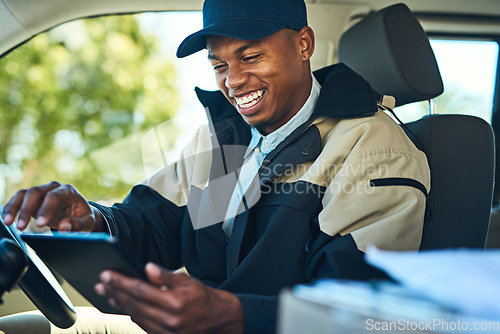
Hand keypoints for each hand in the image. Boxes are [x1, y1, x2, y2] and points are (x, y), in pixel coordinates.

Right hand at [2, 181, 104, 231]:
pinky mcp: (33, 199)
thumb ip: (78, 224)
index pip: (54, 196)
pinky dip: (11, 208)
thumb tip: (64, 227)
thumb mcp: (87, 222)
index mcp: (68, 191)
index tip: (40, 225)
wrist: (79, 213)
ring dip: (14, 207)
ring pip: (24, 194)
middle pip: (36, 192)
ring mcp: (42, 192)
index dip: (46, 209)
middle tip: (21, 227)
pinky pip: (18, 199)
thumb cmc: (83, 217)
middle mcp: (53, 188)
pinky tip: (6, 219)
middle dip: (27, 209)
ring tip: (9, 223)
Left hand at [95, 263, 244, 333]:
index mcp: (175, 303)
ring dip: (118, 303)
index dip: (121, 282)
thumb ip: (166, 275)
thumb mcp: (188, 280)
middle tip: (100, 281)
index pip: (140, 290)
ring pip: (134, 315)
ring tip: (106, 291)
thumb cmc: (202, 297)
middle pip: (133, 304)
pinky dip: (129, 313)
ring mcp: (165, 332)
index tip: (107, 274)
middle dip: (114, 291)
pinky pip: (141, 324)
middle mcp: (168, 320)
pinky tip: (121, 303)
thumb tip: (147, 267)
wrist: (216, 319)